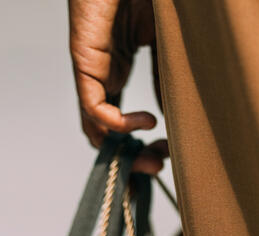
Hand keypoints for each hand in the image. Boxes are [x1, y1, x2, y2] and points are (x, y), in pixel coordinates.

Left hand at [69, 0, 165, 172]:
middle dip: (130, 158)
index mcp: (116, 69)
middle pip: (104, 132)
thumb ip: (166, 78)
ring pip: (95, 126)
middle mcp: (101, 75)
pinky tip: (145, 122)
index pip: (118, 119)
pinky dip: (117, 123)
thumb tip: (174, 116)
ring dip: (122, 150)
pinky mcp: (84, 61)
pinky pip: (93, 106)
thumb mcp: (165, 44)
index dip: (139, 143)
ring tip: (153, 157)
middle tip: (158, 168)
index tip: (166, 153)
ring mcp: (92, 70)